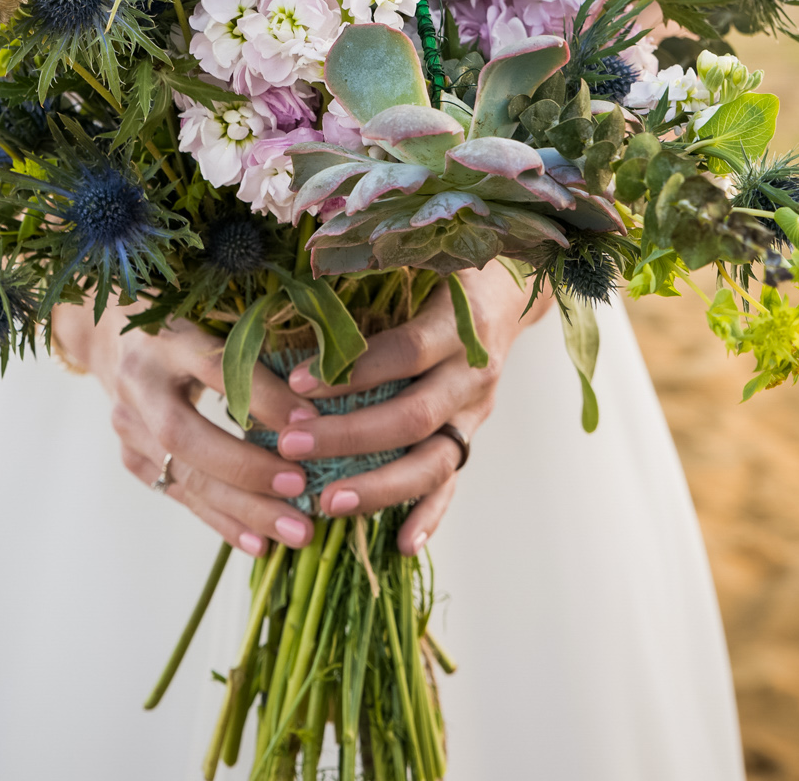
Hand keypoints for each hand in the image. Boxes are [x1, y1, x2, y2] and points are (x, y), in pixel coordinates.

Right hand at [53, 302, 321, 556]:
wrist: (110, 335)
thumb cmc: (184, 324)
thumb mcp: (215, 321)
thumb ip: (256, 352)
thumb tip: (315, 405)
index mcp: (167, 340)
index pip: (215, 369)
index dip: (261, 396)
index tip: (310, 422)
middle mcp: (140, 385)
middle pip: (187, 437)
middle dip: (246, 470)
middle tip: (301, 491)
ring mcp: (129, 427)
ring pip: (184, 476)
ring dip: (242, 510)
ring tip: (294, 532)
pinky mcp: (132, 458)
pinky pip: (180, 495)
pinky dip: (222, 521)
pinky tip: (260, 542)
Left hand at [273, 264, 548, 555]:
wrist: (508, 287)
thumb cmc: (447, 266)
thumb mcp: (423, 254)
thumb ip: (374, 265)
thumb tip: (302, 267)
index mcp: (461, 325)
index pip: (405, 353)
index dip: (353, 371)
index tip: (296, 383)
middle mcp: (474, 374)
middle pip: (414, 416)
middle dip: (350, 436)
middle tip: (290, 444)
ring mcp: (475, 412)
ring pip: (433, 461)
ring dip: (380, 487)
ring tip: (327, 502)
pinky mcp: (470, 437)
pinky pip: (451, 483)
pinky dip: (430, 516)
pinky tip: (400, 544)